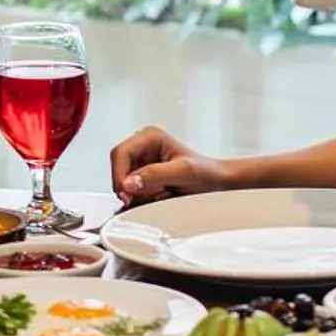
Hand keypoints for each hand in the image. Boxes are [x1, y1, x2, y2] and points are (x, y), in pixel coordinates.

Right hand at [111, 125, 229, 203]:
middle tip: (138, 199)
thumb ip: (155, 175)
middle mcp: (143, 145)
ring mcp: (142, 161)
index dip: (119, 175)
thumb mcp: (183, 173)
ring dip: (135, 193)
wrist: (217, 183)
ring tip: (157, 195)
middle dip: (127, 185)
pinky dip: (140, 197)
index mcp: (150, 136)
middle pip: (118, 167)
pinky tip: (156, 196)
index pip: (121, 153)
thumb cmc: (206, 173)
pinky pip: (131, 188)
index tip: (126, 193)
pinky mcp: (143, 175)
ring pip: (123, 180)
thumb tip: (129, 183)